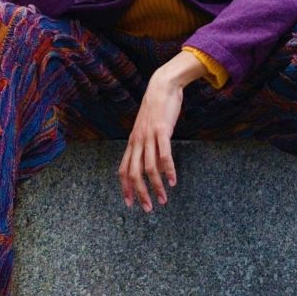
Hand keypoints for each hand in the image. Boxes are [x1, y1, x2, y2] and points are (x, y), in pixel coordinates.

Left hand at [118, 50, 209, 211]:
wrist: (161, 87)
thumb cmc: (156, 109)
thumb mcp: (148, 130)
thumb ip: (148, 147)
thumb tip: (155, 166)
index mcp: (132, 143)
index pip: (123, 170)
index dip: (125, 188)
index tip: (130, 204)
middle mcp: (137, 141)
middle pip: (133, 173)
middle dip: (140, 194)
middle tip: (148, 208)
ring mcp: (148, 136)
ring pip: (149, 168)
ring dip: (156, 186)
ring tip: (163, 199)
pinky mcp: (161, 131)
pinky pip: (164, 155)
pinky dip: (168, 170)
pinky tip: (173, 181)